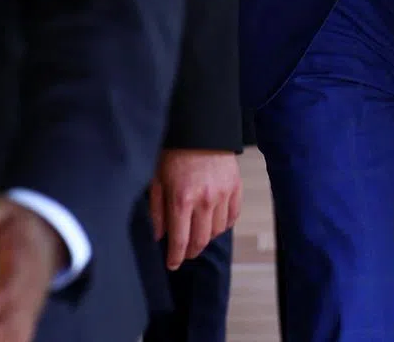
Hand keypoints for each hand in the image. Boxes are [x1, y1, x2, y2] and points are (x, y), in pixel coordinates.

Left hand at [0, 195, 66, 341]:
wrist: (49, 240)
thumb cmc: (17, 225)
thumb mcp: (4, 210)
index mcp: (22, 267)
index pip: (1, 295)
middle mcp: (28, 293)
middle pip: (9, 327)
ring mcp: (28, 309)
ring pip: (14, 338)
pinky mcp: (23, 321)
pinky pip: (14, 340)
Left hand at [150, 150, 242, 270]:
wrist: (201, 128)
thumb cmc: (175, 153)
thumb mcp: (157, 181)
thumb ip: (157, 211)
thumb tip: (159, 236)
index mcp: (182, 200)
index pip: (180, 241)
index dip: (175, 258)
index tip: (172, 264)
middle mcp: (205, 200)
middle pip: (201, 241)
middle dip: (190, 252)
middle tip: (184, 253)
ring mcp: (223, 194)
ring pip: (217, 231)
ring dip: (206, 238)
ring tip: (197, 233)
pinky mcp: (236, 187)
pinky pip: (232, 217)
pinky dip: (223, 224)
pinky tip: (213, 222)